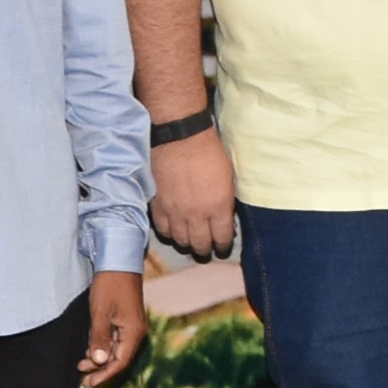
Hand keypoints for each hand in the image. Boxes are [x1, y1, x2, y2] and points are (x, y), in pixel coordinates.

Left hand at [78, 269, 145, 387]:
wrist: (119, 260)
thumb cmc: (110, 284)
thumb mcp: (101, 312)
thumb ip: (100, 338)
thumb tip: (100, 362)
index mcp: (133, 332)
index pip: (120, 362)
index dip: (104, 375)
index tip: (88, 383)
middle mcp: (136, 332)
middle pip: (119, 359)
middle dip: (101, 370)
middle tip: (83, 380)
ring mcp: (131, 326)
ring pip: (116, 350)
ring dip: (100, 359)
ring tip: (82, 364)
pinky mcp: (126, 320)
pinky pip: (116, 340)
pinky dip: (103, 347)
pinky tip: (90, 350)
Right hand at [150, 129, 235, 260]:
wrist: (181, 137)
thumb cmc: (210, 152)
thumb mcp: (229, 178)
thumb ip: (226, 203)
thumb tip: (225, 219)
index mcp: (218, 207)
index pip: (222, 239)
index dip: (223, 246)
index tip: (222, 246)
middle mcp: (197, 215)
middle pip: (200, 245)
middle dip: (205, 249)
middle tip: (205, 247)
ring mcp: (175, 212)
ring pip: (180, 241)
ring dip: (186, 242)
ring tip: (189, 239)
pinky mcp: (158, 205)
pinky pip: (162, 229)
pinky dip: (168, 232)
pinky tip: (172, 228)